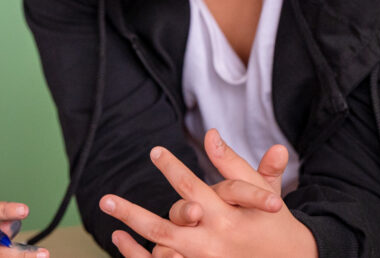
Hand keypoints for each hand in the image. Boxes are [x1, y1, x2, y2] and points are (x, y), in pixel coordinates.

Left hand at [100, 130, 316, 257]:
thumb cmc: (272, 221)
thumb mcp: (260, 190)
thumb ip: (233, 163)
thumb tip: (210, 134)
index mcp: (228, 214)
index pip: (193, 187)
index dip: (172, 169)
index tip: (153, 152)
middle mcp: (214, 239)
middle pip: (164, 226)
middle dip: (132, 213)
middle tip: (107, 199)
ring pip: (162, 246)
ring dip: (132, 235)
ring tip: (110, 222)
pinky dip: (143, 255)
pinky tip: (122, 241)